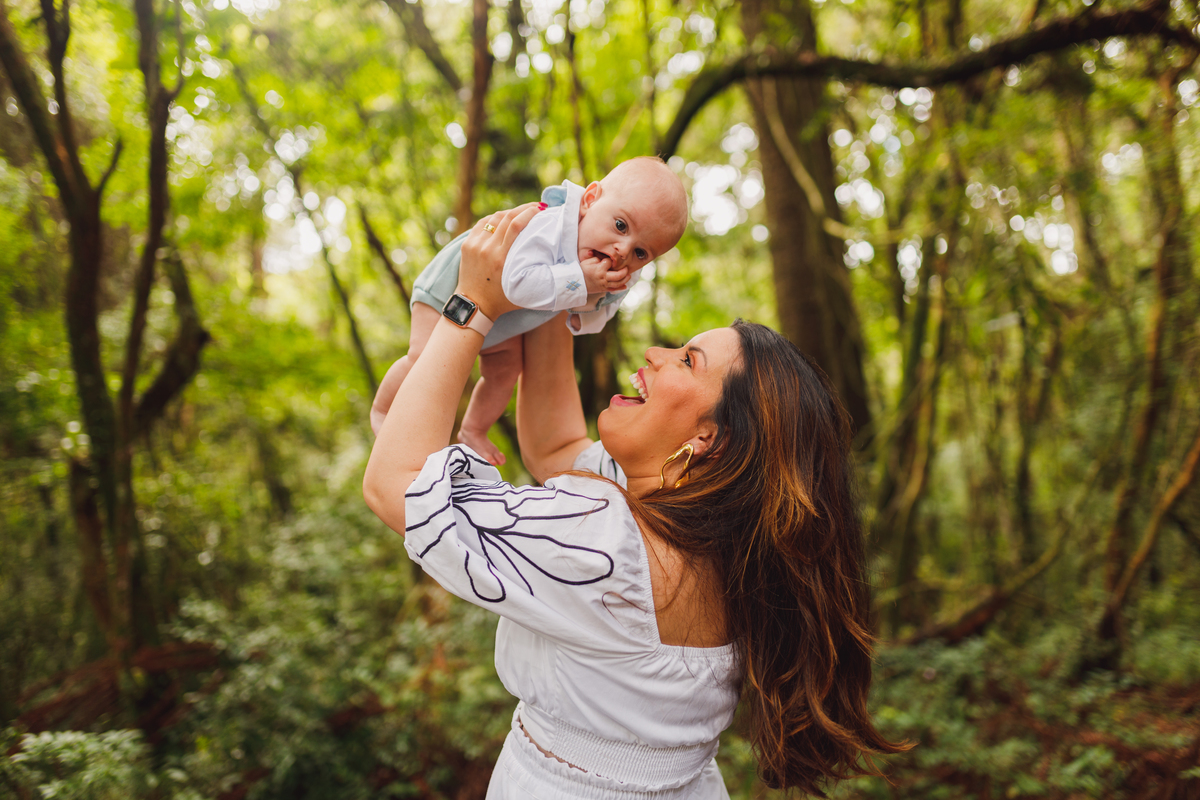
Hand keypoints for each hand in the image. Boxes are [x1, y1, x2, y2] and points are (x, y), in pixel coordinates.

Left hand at [457, 203, 541, 320]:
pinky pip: (483, 223)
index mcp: (501, 259)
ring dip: (510, 212)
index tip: (542, 209)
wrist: (474, 306)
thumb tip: (560, 261)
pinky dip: (495, 219)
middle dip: (524, 208)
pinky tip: (504, 219)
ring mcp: (474, 245)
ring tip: (522, 212)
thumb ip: (538, 275)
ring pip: (494, 218)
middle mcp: (487, 249)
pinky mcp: (467, 244)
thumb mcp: (523, 289)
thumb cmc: (503, 301)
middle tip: (537, 207)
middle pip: (506, 217)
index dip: (530, 212)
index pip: (516, 225)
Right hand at [580, 254, 629, 293]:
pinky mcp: (603, 289)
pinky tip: (625, 286)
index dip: (610, 260)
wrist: (577, 283)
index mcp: (599, 269)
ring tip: (628, 275)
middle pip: (618, 275)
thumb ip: (596, 257)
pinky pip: (613, 289)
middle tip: (626, 268)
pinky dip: (620, 288)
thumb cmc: (581, 271)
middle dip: (624, 271)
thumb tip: (604, 256)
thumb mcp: (587, 261)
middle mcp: (603, 277)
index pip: (609, 262)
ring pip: (618, 283)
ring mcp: (604, 284)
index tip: (609, 260)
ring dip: (625, 279)